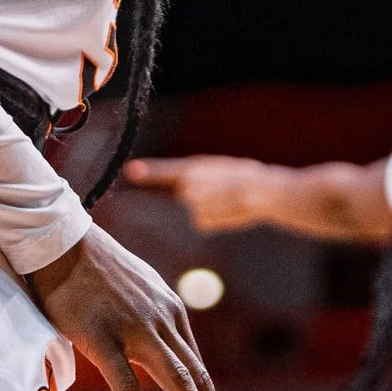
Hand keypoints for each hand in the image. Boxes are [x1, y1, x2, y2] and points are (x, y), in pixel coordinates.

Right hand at [31, 224, 232, 390]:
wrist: (59, 241)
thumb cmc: (93, 267)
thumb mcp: (138, 289)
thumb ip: (153, 316)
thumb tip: (161, 342)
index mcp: (170, 311)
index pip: (197, 368)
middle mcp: (161, 321)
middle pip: (197, 379)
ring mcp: (133, 328)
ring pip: (176, 381)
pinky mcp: (101, 336)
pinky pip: (124, 383)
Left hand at [122, 155, 280, 232]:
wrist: (261, 192)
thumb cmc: (247, 178)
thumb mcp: (221, 169)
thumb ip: (201, 177)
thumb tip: (186, 191)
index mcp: (194, 167)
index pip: (165, 171)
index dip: (149, 171)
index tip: (130, 170)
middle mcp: (188, 185)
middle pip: (185, 194)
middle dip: (200, 195)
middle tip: (223, 191)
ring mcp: (192, 204)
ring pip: (197, 210)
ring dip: (211, 209)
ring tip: (230, 201)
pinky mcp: (199, 220)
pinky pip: (204, 223)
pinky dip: (216, 220)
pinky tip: (229, 212)